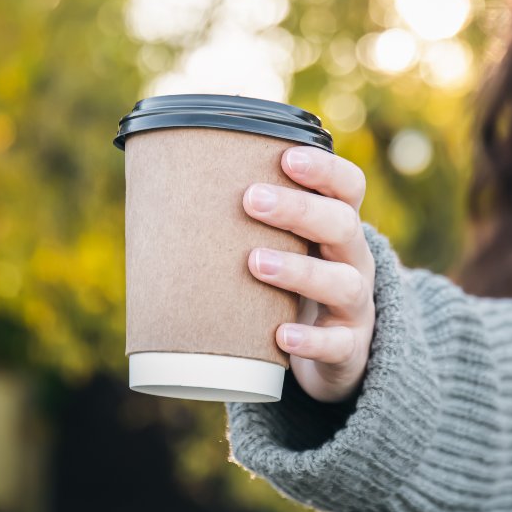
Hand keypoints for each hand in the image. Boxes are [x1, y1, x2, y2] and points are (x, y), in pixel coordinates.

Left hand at [243, 146, 374, 402]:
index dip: (325, 169)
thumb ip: (245, 227)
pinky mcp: (349, 348)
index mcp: (339, 227)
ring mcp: (356, 305)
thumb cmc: (294, 288)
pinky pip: (337, 344)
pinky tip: (281, 334)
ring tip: (255, 262)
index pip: (348, 187)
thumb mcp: (286, 251)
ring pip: (342, 282)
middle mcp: (354, 260)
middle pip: (343, 225)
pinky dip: (310, 340)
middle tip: (251, 199)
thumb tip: (156, 199)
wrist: (336, 355)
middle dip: (300, 210)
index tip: (286, 156)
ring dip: (300, 270)